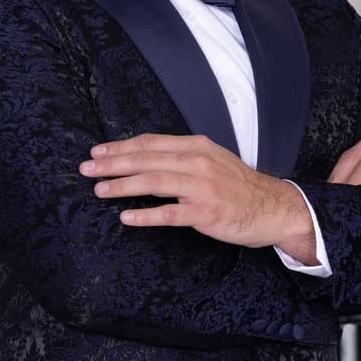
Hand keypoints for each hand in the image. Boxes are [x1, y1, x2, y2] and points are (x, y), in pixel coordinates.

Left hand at [80, 133, 316, 258]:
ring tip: (100, 190)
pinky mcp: (206, 213)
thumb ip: (183, 156)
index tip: (97, 152)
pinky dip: (146, 216)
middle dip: (113, 163)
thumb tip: (145, 157)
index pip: (152, 142)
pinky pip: (170, 214)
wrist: (273, 207)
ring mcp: (203, 188)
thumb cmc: (239, 186)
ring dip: (124, 185)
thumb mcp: (213, 160)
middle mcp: (199, 163)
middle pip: (148, 159)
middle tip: (87, 169)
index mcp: (198, 147)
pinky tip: (126, 218)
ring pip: (155, 181)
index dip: (121, 146)